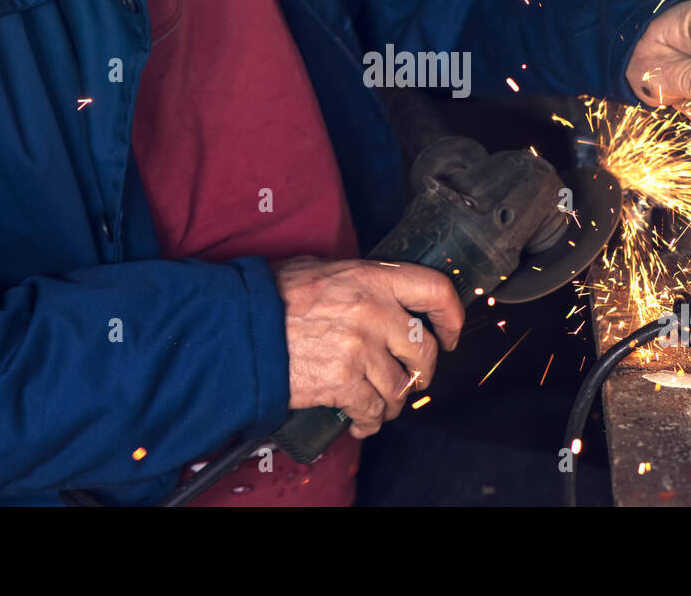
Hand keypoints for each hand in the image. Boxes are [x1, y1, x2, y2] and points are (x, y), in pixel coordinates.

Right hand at [272, 257, 463, 438]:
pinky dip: (370, 421)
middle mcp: (374, 311)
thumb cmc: (272, 296)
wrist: (239, 328)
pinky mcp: (342, 381)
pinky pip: (374, 409)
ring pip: (401, 386)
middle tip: (412, 379)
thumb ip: (357, 280)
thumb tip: (378, 291)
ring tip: (380, 404)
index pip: (434, 290)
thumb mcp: (320, 269)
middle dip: (422, 372)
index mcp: (372, 278)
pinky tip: (360, 420)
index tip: (451, 334)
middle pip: (425, 350)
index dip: (451, 316)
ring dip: (394, 402)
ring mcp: (360, 348)